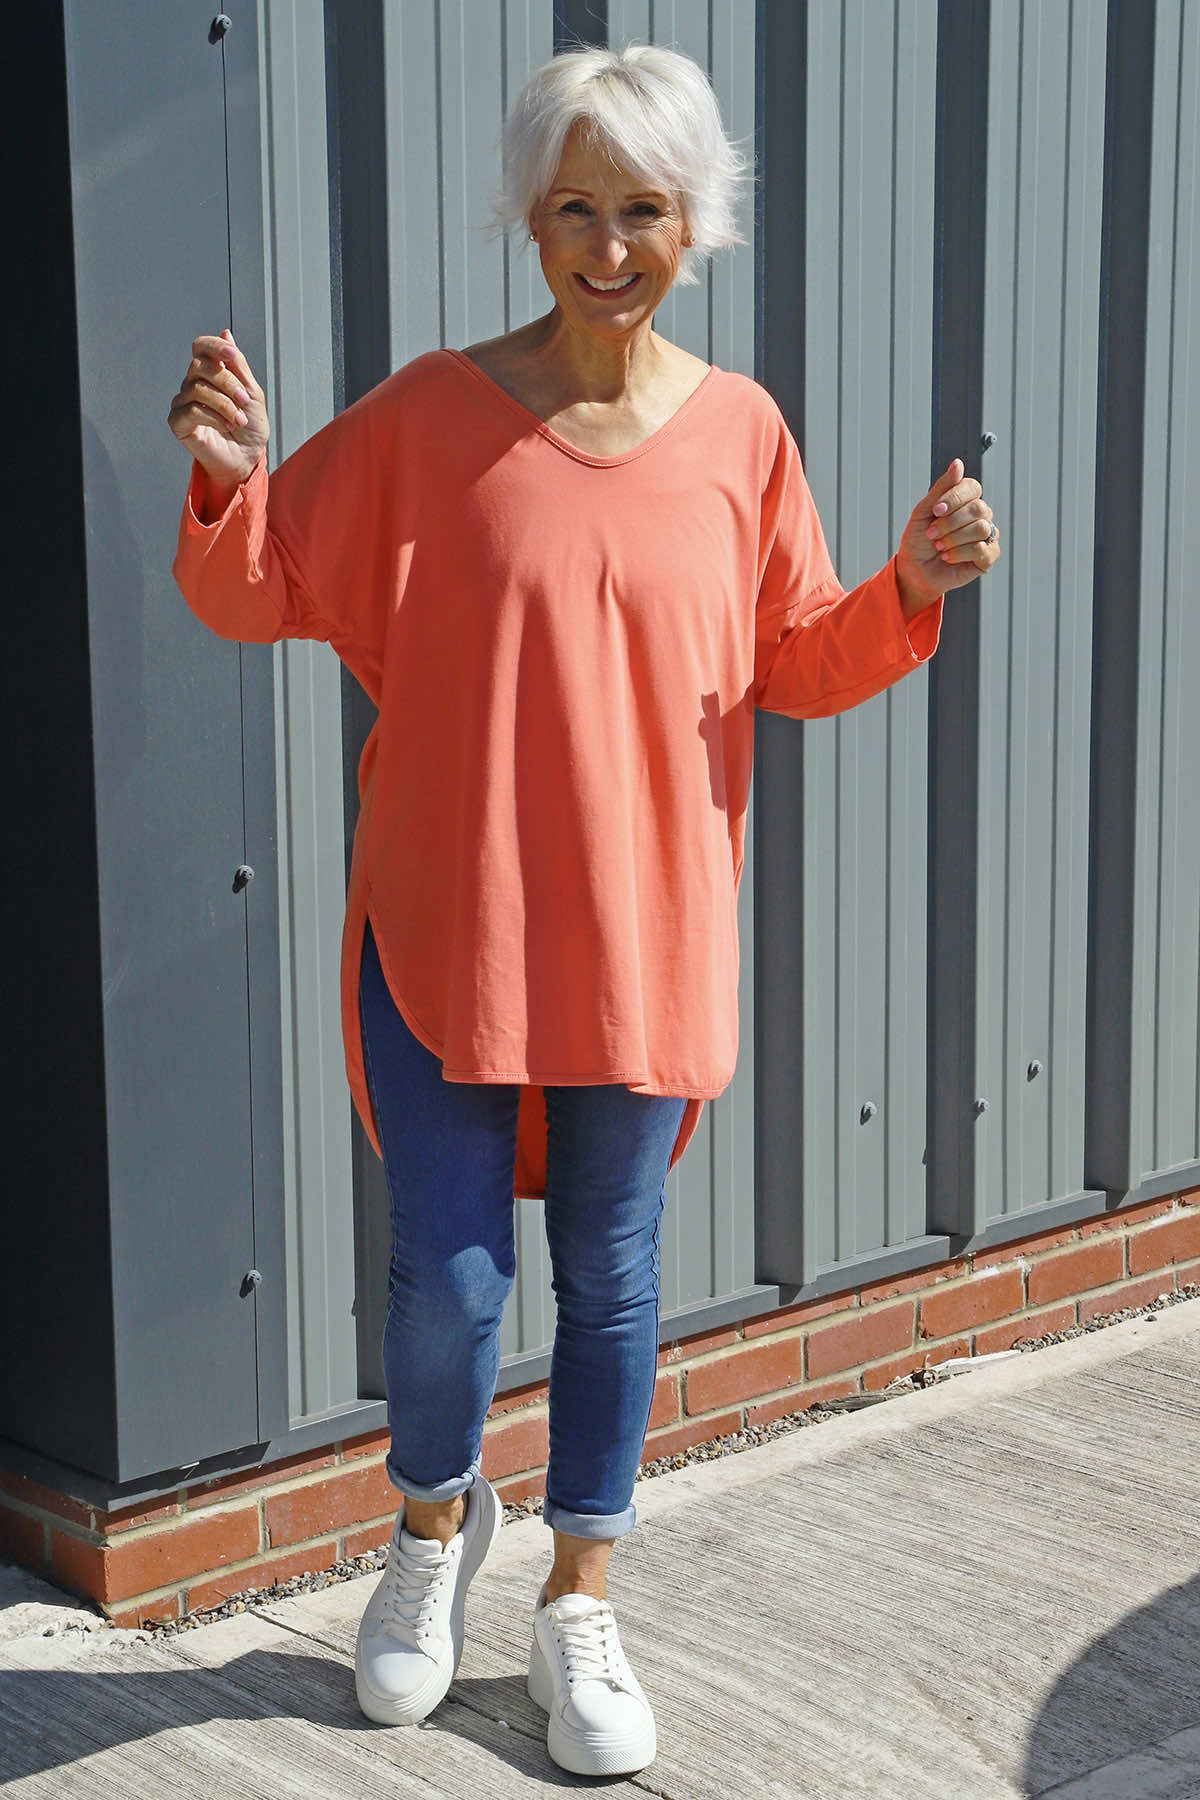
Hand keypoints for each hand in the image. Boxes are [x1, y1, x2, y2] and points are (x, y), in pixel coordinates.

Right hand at [167, 328, 269, 487]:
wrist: (246, 458)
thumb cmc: (250, 427)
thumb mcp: (251, 392)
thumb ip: (238, 365)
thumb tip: (225, 332)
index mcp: (210, 373)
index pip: (201, 347)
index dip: (214, 346)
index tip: (232, 354)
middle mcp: (193, 383)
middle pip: (200, 367)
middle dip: (228, 383)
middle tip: (245, 401)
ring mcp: (183, 402)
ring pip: (197, 389)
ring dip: (224, 405)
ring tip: (238, 421)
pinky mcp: (177, 422)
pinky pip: (191, 410)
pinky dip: (213, 418)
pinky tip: (225, 427)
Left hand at [895, 458, 1000, 616]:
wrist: (914, 571)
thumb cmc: (918, 540)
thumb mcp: (924, 511)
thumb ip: (941, 488)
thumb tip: (958, 463)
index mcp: (966, 500)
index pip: (973, 487)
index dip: (955, 498)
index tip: (935, 510)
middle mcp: (980, 515)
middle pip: (978, 509)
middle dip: (950, 523)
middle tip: (931, 534)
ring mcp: (987, 535)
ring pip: (981, 529)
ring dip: (952, 539)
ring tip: (939, 547)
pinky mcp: (988, 557)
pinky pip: (982, 549)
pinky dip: (959, 554)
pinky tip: (947, 558)